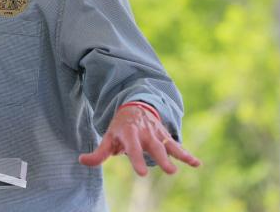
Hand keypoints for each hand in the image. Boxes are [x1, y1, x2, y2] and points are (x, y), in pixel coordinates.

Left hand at [78, 104, 200, 175]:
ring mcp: (157, 134)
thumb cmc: (120, 127)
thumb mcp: (108, 136)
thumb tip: (82, 160)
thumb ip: (98, 152)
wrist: (135, 106)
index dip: (137, 160)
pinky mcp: (166, 136)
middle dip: (162, 158)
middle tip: (170, 171)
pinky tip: (197, 163)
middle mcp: (145, 133)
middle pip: (155, 146)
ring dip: (179, 154)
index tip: (143, 174)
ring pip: (169, 145)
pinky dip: (187, 154)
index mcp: (130, 133)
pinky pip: (177, 145)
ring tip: (190, 163)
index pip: (133, 148)